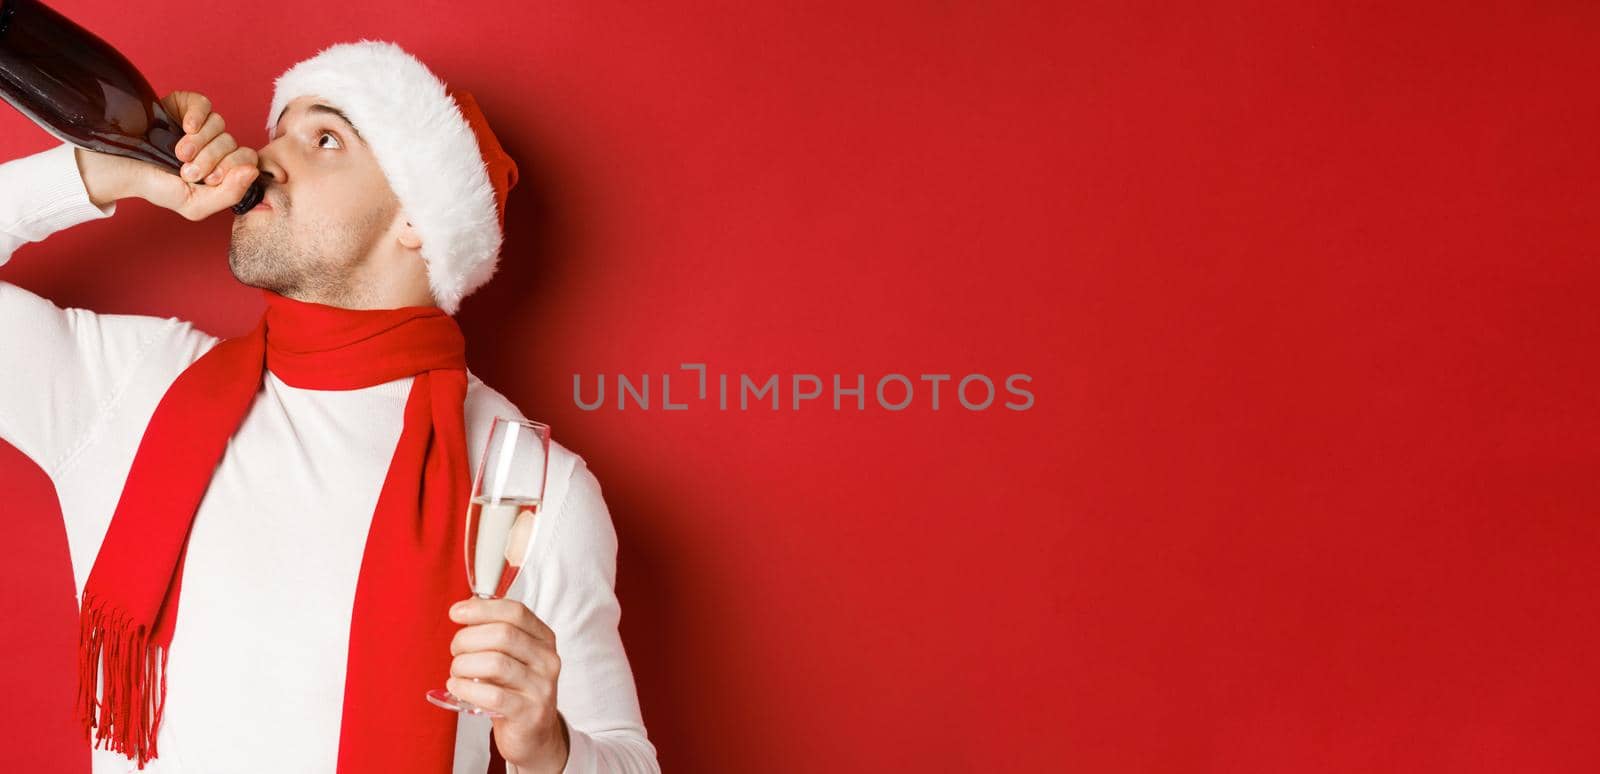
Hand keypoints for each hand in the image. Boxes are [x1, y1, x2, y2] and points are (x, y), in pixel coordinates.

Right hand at [74, 90, 258, 219]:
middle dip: (212, 159)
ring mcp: (200, 124)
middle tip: (187, 170)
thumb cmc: (157, 187)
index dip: (233, 169)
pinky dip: (198, 115)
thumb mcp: (194, 204)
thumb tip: (253, 171)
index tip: (207, 179)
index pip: (248, 160)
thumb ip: (230, 194)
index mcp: (223, 167)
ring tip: (178, 154)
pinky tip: (185, 128)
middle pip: (233, 143)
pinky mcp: (183, 106)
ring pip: (220, 125)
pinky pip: (204, 104)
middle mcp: (215, 144)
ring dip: (200, 143)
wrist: (119, 168)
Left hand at [448, 597, 570, 773]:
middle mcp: (547, 660)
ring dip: (464, 664)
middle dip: (467, 638)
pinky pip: (492, 695)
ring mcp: (541, 687)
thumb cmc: (515, 691)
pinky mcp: (529, 713)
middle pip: (503, 634)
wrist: (534, 736)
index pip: (515, 612)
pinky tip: (457, 687)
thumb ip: (494, 634)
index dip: (482, 608)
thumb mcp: (513, 657)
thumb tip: (466, 609)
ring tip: (456, 672)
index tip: (456, 612)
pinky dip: (467, 688)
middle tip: (455, 649)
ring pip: (495, 663)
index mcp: (544, 639)